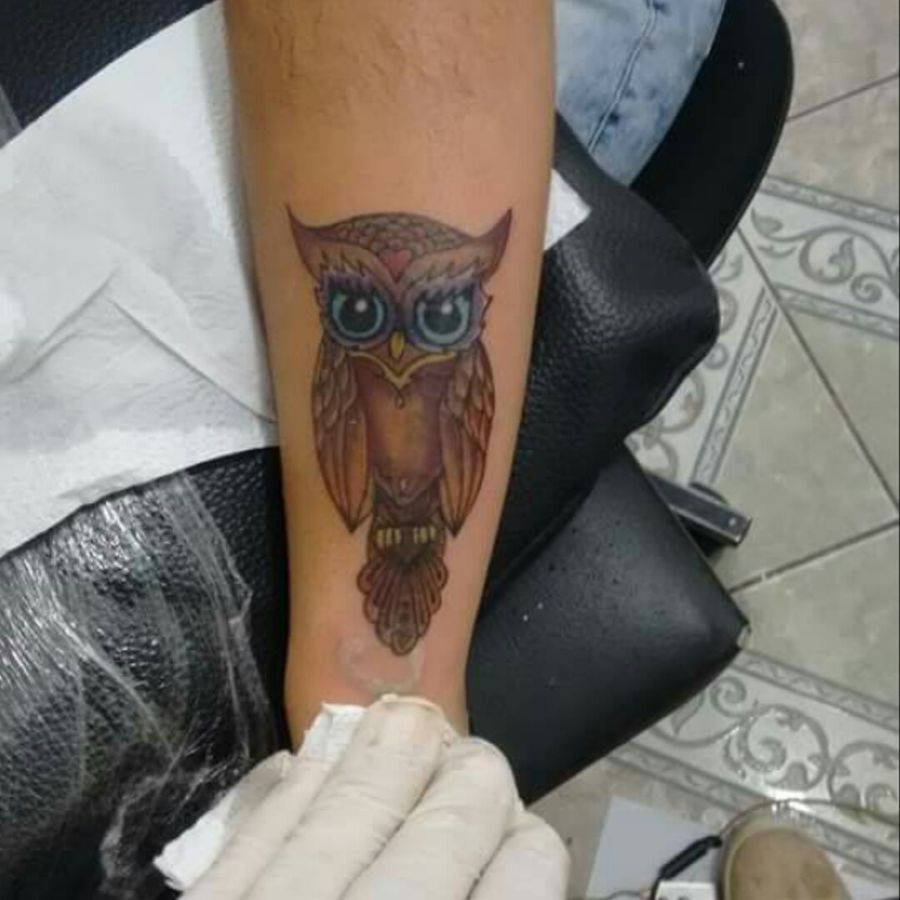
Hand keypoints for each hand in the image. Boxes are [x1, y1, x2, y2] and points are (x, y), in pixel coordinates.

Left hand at [184, 698, 568, 898]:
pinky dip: (302, 782)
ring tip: (414, 722)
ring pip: (358, 798)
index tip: (523, 838)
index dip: (531, 846)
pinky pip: (263, 827)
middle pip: (456, 812)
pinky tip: (319, 753)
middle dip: (476, 781)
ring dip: (397, 749)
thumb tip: (516, 864)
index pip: (526, 870)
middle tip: (472, 770)